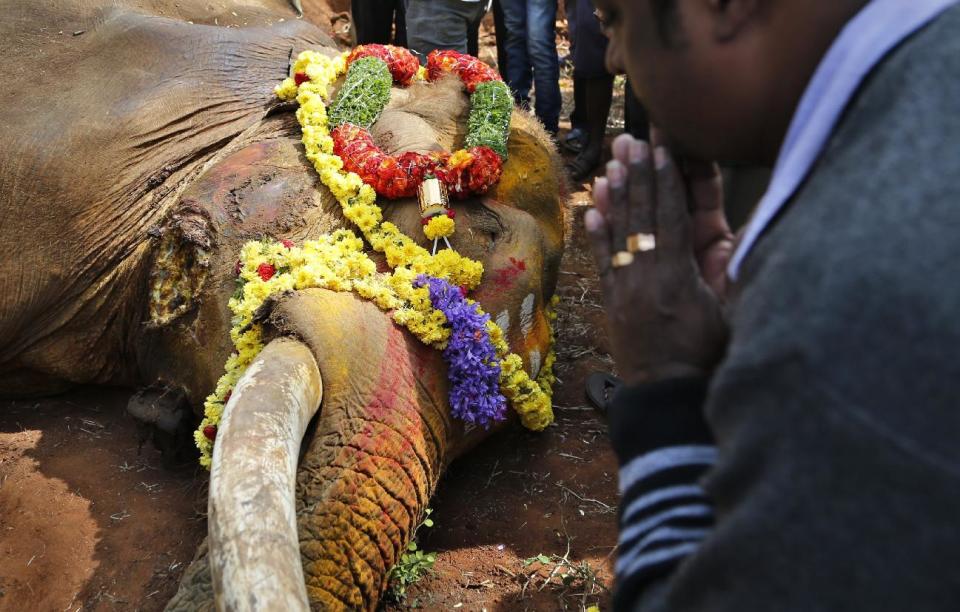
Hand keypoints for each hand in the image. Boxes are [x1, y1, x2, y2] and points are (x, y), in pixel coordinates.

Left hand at [585, 134, 730, 384]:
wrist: (670, 397)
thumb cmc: (710, 359)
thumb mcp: (733, 313)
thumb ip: (736, 271)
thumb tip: (744, 232)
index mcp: (683, 274)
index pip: (675, 215)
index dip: (667, 179)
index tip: (660, 147)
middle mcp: (650, 275)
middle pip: (644, 215)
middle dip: (638, 175)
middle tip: (629, 140)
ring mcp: (629, 287)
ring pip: (622, 233)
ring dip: (616, 196)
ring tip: (610, 164)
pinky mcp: (616, 302)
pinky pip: (605, 262)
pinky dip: (598, 234)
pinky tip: (592, 209)